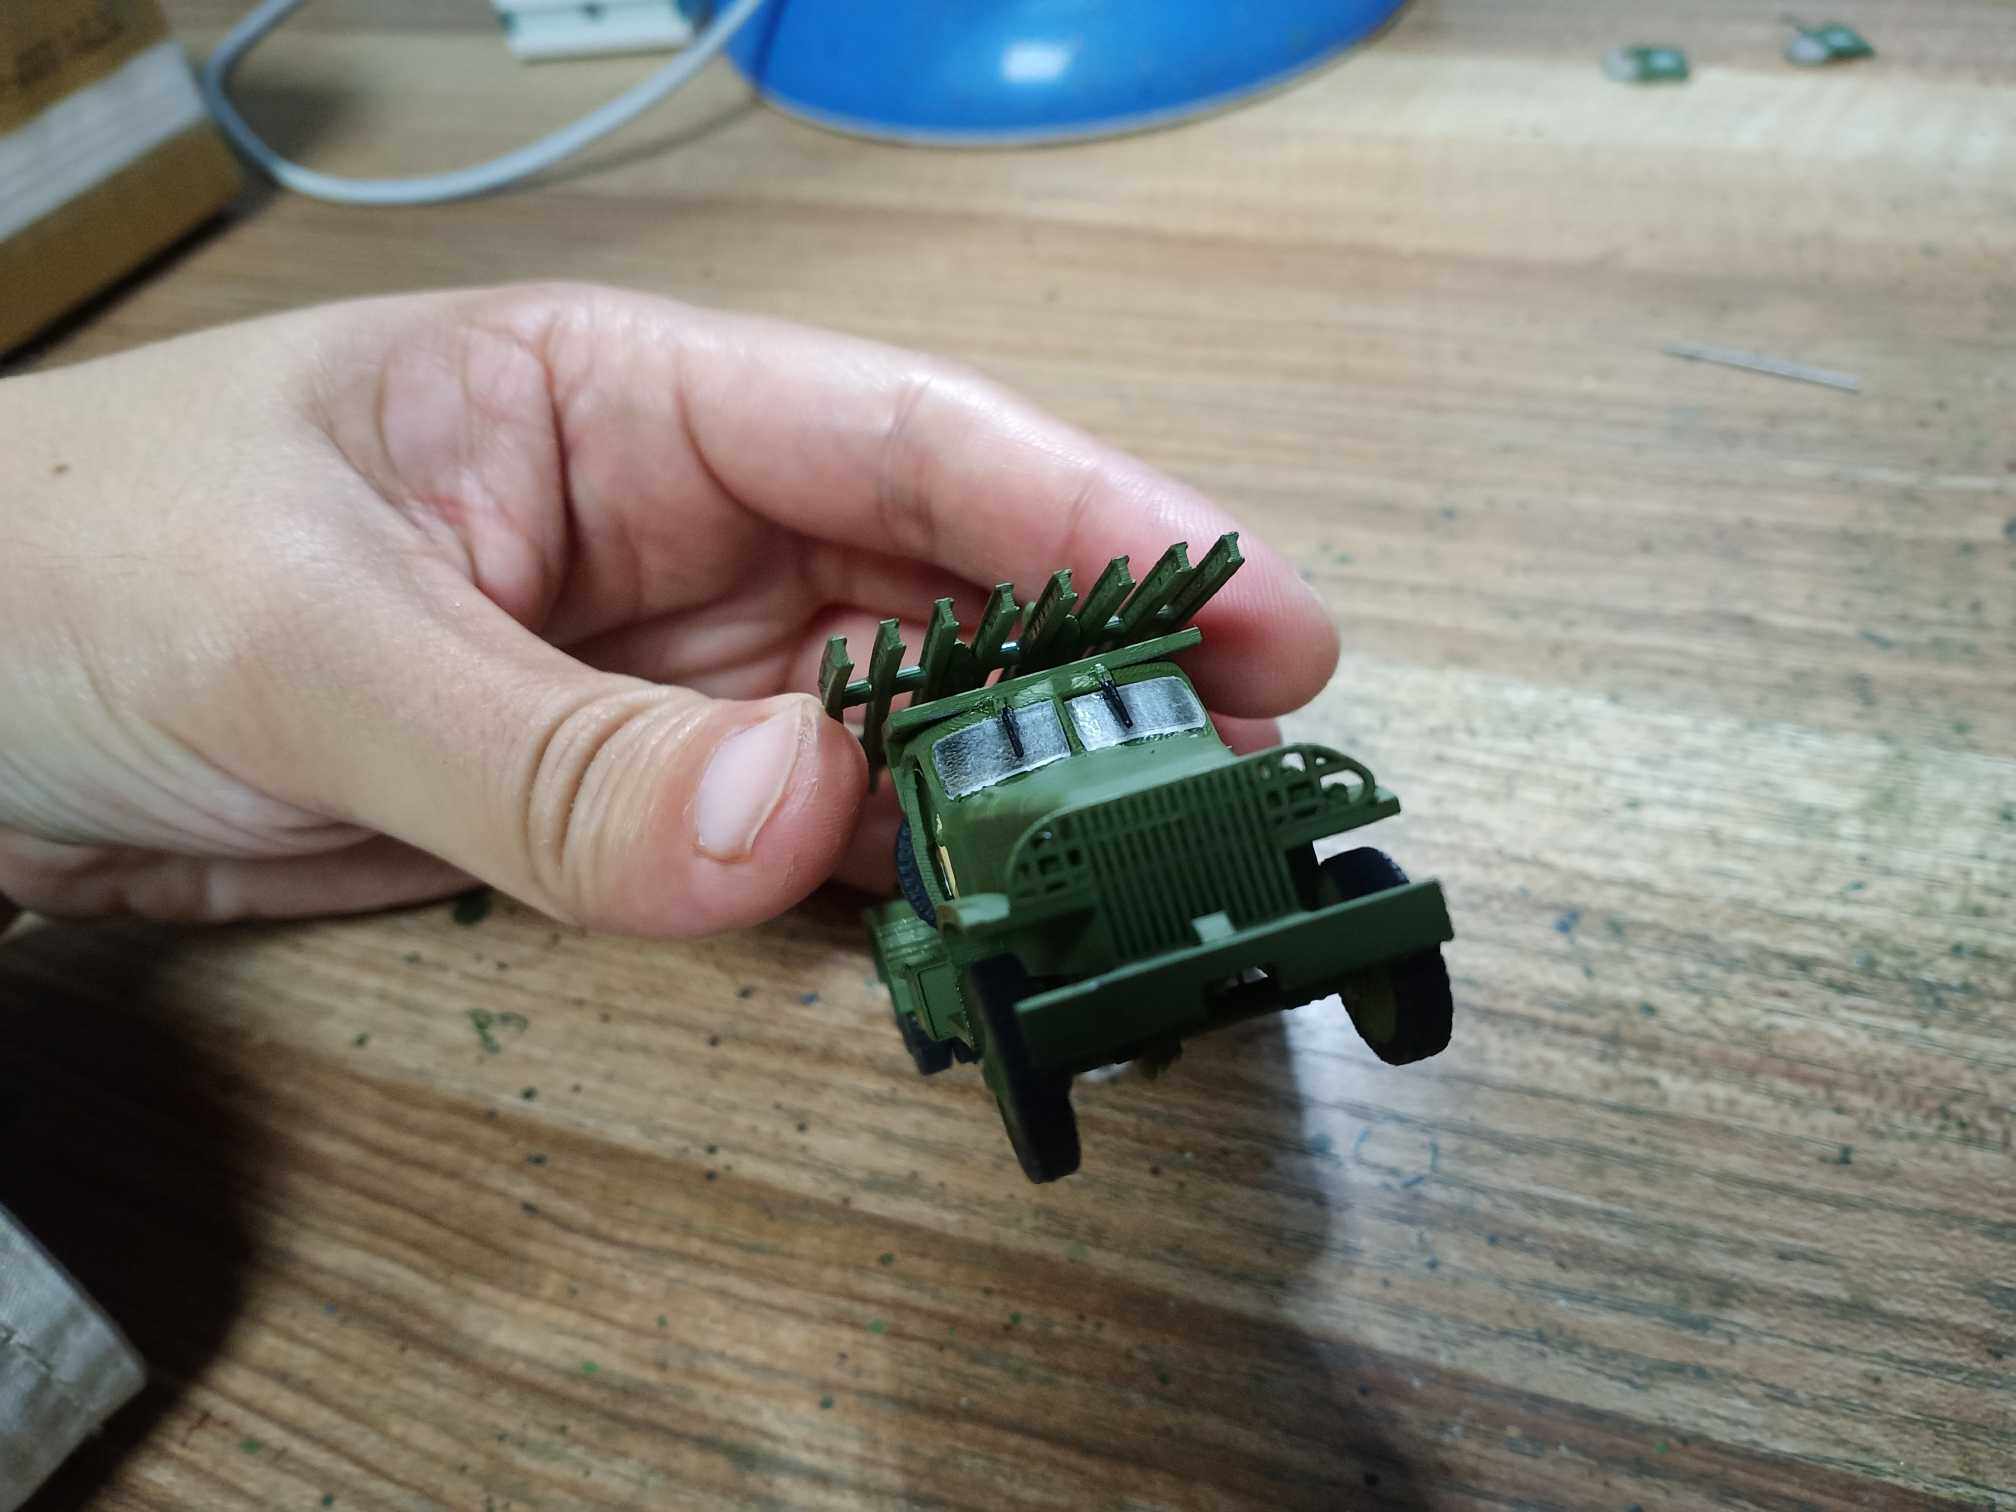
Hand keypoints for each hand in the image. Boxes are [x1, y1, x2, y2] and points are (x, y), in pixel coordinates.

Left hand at [0, 284, 1337, 934]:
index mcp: (628, 402)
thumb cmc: (69, 564)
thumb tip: (796, 831)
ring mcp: (663, 675)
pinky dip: (887, 895)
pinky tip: (968, 937)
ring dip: (1008, 806)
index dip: (1096, 520)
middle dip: (1094, 683)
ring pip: (887, 736)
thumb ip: (554, 752)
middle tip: (1236, 790)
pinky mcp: (624, 798)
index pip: (907, 441)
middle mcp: (677, 531)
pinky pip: (794, 850)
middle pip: (940, 598)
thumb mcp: (308, 636)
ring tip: (1137, 884)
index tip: (1253, 612)